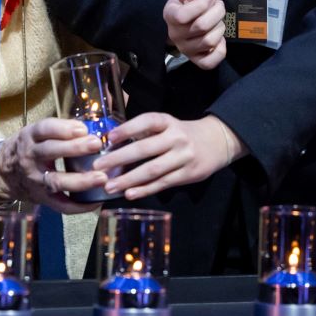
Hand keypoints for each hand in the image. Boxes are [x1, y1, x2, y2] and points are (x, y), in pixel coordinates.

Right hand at [0, 118, 107, 212]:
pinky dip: (79, 206)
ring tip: (101, 177)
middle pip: (51, 152)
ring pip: (57, 181)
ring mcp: (36, 180)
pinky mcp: (42, 198)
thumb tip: (91, 131)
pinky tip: (96, 202)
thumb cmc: (27, 148)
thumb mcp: (34, 134)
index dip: (63, 128)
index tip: (82, 128)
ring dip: (81, 180)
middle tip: (96, 144)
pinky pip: (61, 205)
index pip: (44, 129)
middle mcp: (30, 157)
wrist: (4, 174)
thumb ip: (57, 132)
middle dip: (75, 148)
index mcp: (29, 137)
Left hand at [94, 113, 244, 200]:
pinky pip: (163, 183)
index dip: (127, 129)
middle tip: (99, 166)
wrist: (217, 141)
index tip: (109, 138)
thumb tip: (112, 142)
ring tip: (110, 186)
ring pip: (152, 170)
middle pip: (145, 149)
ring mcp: (183, 157)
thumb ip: (145, 131)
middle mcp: (176, 138)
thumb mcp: (167, 124)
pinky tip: (130, 194)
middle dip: (119, 158)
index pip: (146, 122)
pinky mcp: (188, 175)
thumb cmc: (182, 133)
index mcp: (168, 122)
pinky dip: (145, 189)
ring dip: (129, 179)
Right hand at [164, 0, 226, 69]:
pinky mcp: (197, 60)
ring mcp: (186, 49)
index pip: (183, 16)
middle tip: (217, 7)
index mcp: (170, 15)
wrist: (189, 15)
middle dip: (217, 12)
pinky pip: (211, 61)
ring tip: (217, 21)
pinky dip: (220, 49)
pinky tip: (219, 39)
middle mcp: (175, 35)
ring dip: (220, 27)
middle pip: (202, 27)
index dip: (201, 4)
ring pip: (210, 41)